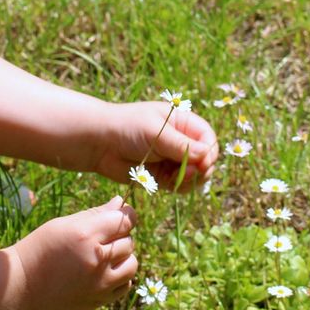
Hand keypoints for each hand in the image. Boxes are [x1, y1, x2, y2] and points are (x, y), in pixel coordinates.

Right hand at [9, 197, 137, 309]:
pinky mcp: (99, 300)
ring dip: (123, 257)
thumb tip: (120, 202)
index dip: (127, 214)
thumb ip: (95, 214)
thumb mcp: (63, 224)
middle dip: (120, 236)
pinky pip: (126, 285)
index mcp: (85, 235)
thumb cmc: (41, 248)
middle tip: (101, 237)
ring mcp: (100, 283)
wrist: (22, 286)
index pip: (125, 219)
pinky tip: (104, 272)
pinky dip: (120, 277)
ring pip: (132, 264)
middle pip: (129, 241)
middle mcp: (96, 259)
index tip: (122, 214)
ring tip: (105, 256)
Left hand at [93, 101, 218, 192]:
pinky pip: (181, 185)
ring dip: (191, 180)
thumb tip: (206, 155)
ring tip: (176, 179)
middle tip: (187, 174)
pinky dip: (180, 187)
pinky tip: (168, 185)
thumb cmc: (127, 128)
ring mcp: (173, 158)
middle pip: (206, 158)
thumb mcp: (156, 132)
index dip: (210, 152)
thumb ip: (181, 145)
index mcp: (182, 122)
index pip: (208, 138)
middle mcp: (181, 140)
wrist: (100, 143)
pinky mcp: (164, 175)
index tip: (203, 163)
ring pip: (196, 174)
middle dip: (201, 169)